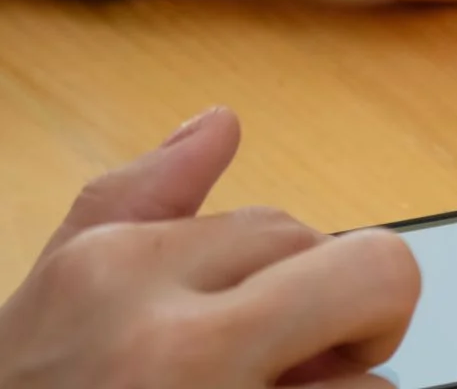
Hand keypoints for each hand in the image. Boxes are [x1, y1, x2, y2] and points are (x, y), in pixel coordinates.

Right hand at [0, 108, 419, 388]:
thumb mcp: (53, 306)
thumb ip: (138, 206)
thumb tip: (218, 123)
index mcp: (108, 277)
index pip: (286, 226)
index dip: (285, 283)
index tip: (247, 329)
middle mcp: (169, 342)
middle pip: (368, 274)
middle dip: (348, 323)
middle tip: (290, 371)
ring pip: (374, 382)